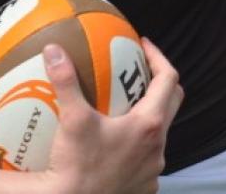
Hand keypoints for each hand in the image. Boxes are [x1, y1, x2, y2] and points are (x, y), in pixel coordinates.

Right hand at [43, 39, 181, 193]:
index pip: (168, 79)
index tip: (143, 45)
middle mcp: (158, 147)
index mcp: (148, 124)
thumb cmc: (76, 164)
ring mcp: (153, 169)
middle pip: (172, 103)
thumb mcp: (72, 118)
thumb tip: (53, 49)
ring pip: (159, 133)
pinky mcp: (144, 186)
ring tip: (124, 107)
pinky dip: (137, 145)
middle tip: (140, 70)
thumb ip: (65, 80)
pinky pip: (147, 158)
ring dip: (148, 116)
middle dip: (160, 83)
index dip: (158, 57)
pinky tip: (117, 144)